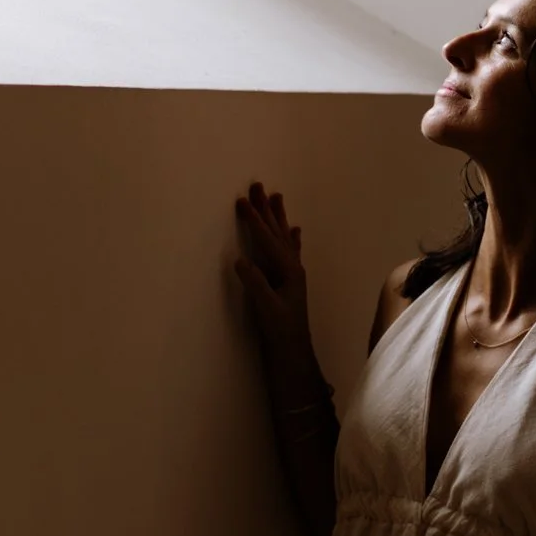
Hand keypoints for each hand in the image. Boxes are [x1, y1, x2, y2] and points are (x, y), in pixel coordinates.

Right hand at [233, 182, 312, 358]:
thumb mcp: (266, 308)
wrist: (293, 349)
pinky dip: (291, 238)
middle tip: (258, 186)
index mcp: (288, 270)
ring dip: (278, 217)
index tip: (241, 201)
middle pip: (277, 231)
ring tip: (276, 197)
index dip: (254, 220)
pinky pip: (291, 250)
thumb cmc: (280, 330)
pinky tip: (294, 230)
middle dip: (266, 209)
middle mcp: (293, 267)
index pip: (267, 239)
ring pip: (284, 237)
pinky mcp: (290, 280)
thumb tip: (240, 260)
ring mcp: (293, 272)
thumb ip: (255, 283)